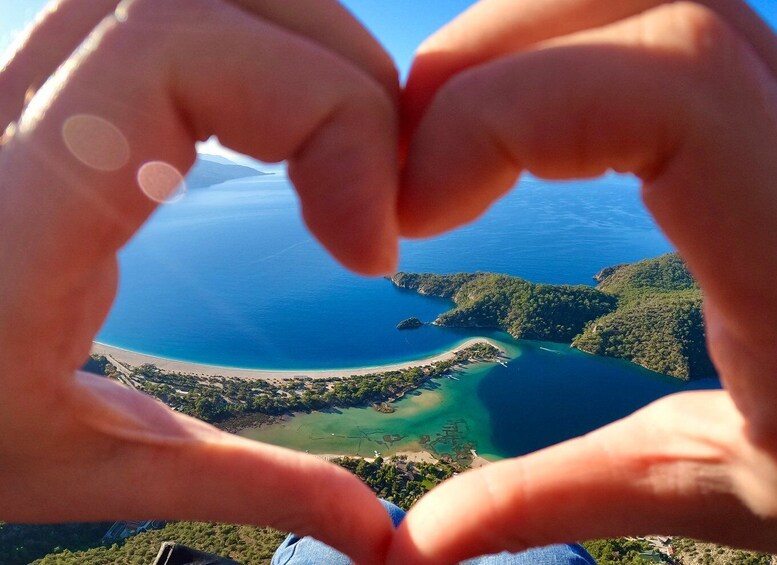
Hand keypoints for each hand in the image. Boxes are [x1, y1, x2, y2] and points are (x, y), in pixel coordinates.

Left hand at [0, 0, 400, 560]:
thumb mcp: (82, 466)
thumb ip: (239, 484)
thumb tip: (369, 526)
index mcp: (12, 213)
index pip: (178, 49)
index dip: (322, 112)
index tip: (369, 245)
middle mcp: (4, 119)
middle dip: (335, 69)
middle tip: (384, 179)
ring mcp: (16, 89)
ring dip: (299, 48)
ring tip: (347, 146)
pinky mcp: (38, 95)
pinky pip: (162, 19)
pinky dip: (256, 50)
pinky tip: (282, 129)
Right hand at [391, 0, 776, 561]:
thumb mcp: (712, 484)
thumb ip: (555, 498)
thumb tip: (421, 543)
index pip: (669, 84)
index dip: (507, 114)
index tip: (420, 214)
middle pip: (631, 2)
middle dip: (480, 62)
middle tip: (407, 159)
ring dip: (510, 47)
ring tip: (444, 136)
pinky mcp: (767, 102)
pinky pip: (652, 26)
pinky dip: (554, 49)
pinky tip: (513, 123)